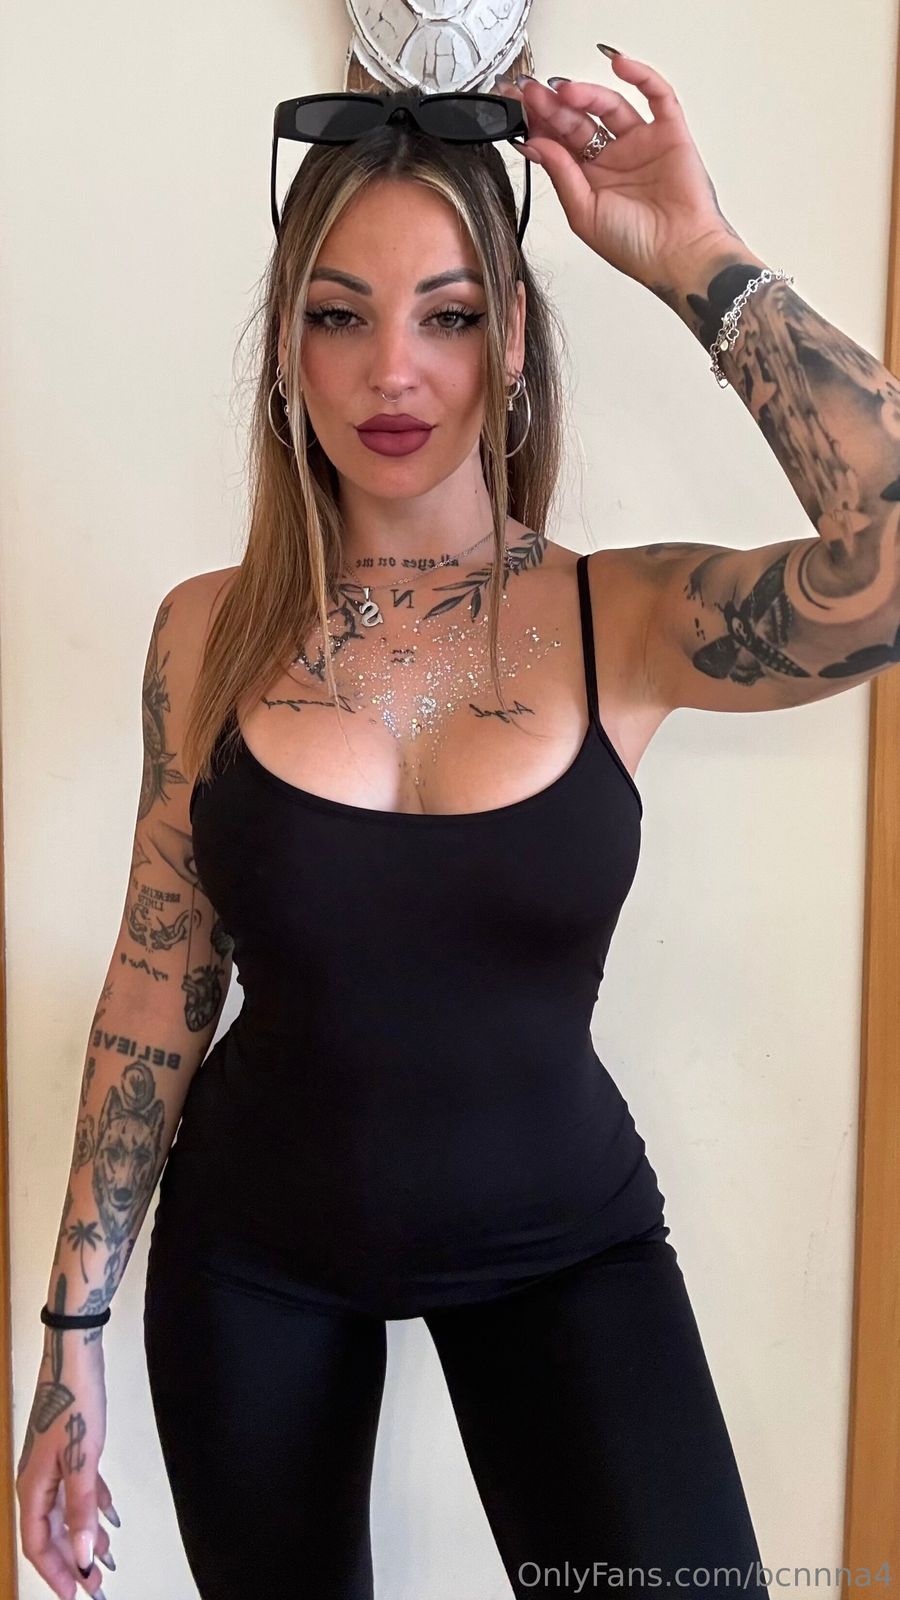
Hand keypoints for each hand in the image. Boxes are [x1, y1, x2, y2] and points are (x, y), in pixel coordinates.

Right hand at [16, 1338, 116, 1598]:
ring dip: (87, 1535)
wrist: (74, 1353)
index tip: (76, 1597)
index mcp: (32, 1488)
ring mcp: (52, 1464)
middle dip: (74, 1561)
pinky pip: (79, 1488)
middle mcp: (37, 1481)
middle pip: (54, 1532)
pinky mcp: (69, 1449)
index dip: (56, 1574)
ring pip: (68, 1511)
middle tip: (99, 1586)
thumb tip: (82, 1559)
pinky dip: (94, 1504)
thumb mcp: (82, 1460)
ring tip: (110, 1558)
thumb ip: (81, 1509)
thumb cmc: (75, 1404)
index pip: (39, 1545)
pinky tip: (112, 1516)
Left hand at [506, 53, 744, 292]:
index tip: (515, 107)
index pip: (558, 142)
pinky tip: (618, 64)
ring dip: (586, 94)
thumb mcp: (583, 213)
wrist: (679, 255)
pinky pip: (657, 95)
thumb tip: (534, 144)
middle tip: (532, 93)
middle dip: (553, 106)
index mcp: (590, 179)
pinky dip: (640, 76)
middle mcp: (613, 158)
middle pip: (578, 121)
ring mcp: (640, 143)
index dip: (537, 123)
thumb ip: (561, 174)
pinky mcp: (669, 133)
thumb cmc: (635, 247)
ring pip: (610, 105)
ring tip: (565, 92)